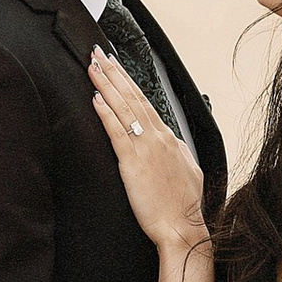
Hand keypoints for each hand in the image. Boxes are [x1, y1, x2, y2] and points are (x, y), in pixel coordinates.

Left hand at [87, 47, 209, 250]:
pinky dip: (106, 113)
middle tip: (97, 54)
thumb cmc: (183, 206)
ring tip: (93, 67)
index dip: (128, 82)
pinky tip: (96, 98)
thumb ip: (177, 152)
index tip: (116, 66)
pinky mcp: (133, 163)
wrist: (183, 228)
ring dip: (106, 85)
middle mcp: (158, 137)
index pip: (145, 102)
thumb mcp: (187, 171)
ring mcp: (146, 148)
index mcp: (169, 139)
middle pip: (133, 97)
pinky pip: (117, 132)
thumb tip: (170, 140)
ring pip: (124, 108)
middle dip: (114, 73)